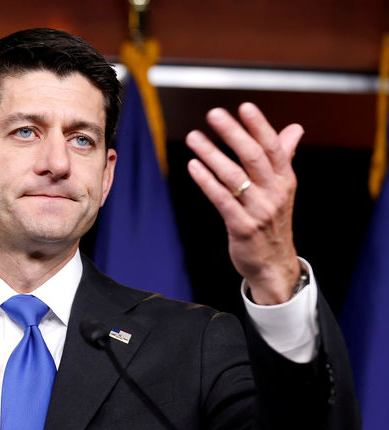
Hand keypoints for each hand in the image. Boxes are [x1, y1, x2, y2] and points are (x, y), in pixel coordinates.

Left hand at [185, 102, 301, 304]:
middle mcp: (275, 193)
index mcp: (286, 180)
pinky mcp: (242, 227)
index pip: (273, 147)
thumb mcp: (283, 189)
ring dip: (212, 154)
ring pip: (234, 176)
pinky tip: (194, 166)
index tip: (244, 106)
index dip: (259, 126)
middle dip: (233, 133)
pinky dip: (207, 181)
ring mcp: (259, 210)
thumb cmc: (273, 221)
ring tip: (194, 137)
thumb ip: (284, 157)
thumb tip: (295, 128)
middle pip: (253, 157)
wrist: (273, 263)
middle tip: (214, 114)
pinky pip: (222, 199)